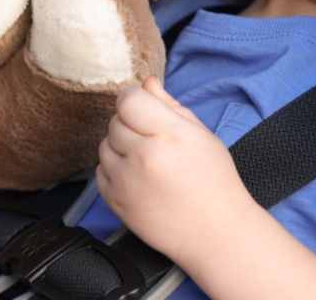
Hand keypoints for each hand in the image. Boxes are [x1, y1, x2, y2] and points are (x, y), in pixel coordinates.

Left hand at [96, 77, 256, 264]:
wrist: (215, 233)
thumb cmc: (214, 181)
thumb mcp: (201, 134)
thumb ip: (170, 105)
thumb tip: (146, 82)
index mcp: (169, 135)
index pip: (129, 99)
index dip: (134, 98)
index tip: (142, 105)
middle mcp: (143, 156)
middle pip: (115, 121)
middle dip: (131, 123)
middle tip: (153, 138)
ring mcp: (126, 181)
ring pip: (104, 145)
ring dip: (120, 146)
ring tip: (146, 159)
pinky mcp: (116, 203)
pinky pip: (100, 171)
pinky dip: (114, 169)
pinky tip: (137, 176)